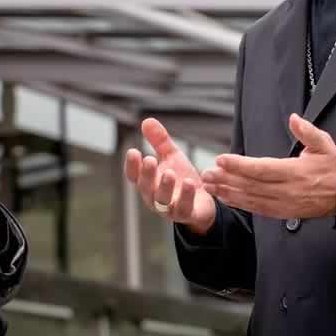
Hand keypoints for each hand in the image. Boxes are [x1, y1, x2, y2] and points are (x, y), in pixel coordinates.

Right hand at [124, 118, 216, 234]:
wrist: (203, 202)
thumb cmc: (182, 179)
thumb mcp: (171, 157)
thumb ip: (159, 141)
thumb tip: (146, 120)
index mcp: (148, 183)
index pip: (134, 176)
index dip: (132, 165)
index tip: (133, 151)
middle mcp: (154, 197)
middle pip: (146, 188)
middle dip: (147, 174)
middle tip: (150, 160)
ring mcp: (169, 208)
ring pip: (162, 200)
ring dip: (165, 187)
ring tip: (170, 173)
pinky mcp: (186, 214)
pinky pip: (184, 208)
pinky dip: (186, 197)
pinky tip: (190, 183)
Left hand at [200, 114, 335, 219]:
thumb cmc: (333, 167)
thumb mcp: (325, 145)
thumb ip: (308, 131)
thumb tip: (294, 118)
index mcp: (295, 172)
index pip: (262, 169)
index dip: (239, 165)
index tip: (221, 159)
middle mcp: (287, 190)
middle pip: (251, 185)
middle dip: (226, 179)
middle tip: (206, 173)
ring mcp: (283, 204)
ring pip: (250, 199)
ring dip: (227, 192)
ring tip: (208, 186)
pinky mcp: (282, 212)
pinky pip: (256, 209)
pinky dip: (239, 204)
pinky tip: (225, 198)